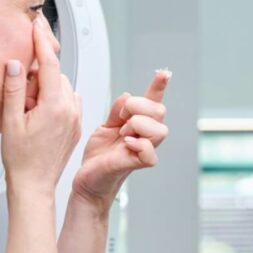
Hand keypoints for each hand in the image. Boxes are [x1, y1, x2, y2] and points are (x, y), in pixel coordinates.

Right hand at [1, 17, 81, 196]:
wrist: (34, 186)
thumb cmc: (21, 160)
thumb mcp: (10, 120)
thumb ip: (14, 88)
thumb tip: (17, 63)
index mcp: (55, 106)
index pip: (50, 63)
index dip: (42, 41)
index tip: (37, 24)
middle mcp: (71, 110)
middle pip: (57, 75)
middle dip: (41, 72)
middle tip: (21, 87)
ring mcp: (76, 119)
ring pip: (64, 87)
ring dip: (49, 86)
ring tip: (28, 106)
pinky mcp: (76, 127)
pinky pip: (69, 101)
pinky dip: (56, 98)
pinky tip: (40, 112)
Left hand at [70, 70, 169, 211]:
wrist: (88, 178)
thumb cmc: (98, 157)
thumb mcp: (105, 126)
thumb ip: (116, 111)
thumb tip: (126, 96)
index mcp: (137, 124)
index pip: (153, 102)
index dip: (159, 87)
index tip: (164, 73)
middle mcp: (144, 136)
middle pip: (159, 112)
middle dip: (138, 107)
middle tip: (121, 118)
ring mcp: (143, 150)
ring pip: (159, 130)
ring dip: (137, 125)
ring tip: (122, 133)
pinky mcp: (137, 163)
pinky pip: (150, 152)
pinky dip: (138, 144)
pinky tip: (127, 143)